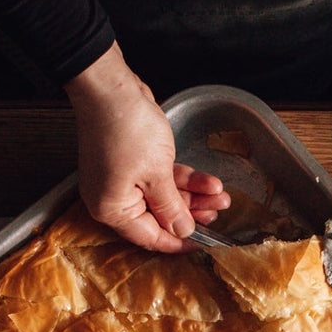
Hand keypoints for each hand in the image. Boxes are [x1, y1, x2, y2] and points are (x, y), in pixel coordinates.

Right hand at [68, 44, 229, 251]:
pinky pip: (160, 178)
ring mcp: (122, 180)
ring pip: (164, 195)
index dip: (180, 241)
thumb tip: (182, 231)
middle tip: (219, 209)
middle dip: (193, 212)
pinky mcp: (131, 162)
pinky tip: (207, 178)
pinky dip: (182, 178)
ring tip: (220, 192)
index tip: (207, 242)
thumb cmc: (127, 130)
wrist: (110, 89)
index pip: (151, 237)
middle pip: (160, 216)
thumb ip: (172, 207)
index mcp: (112, 210)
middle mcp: (114, 199)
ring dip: (193, 193)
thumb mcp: (157, 175)